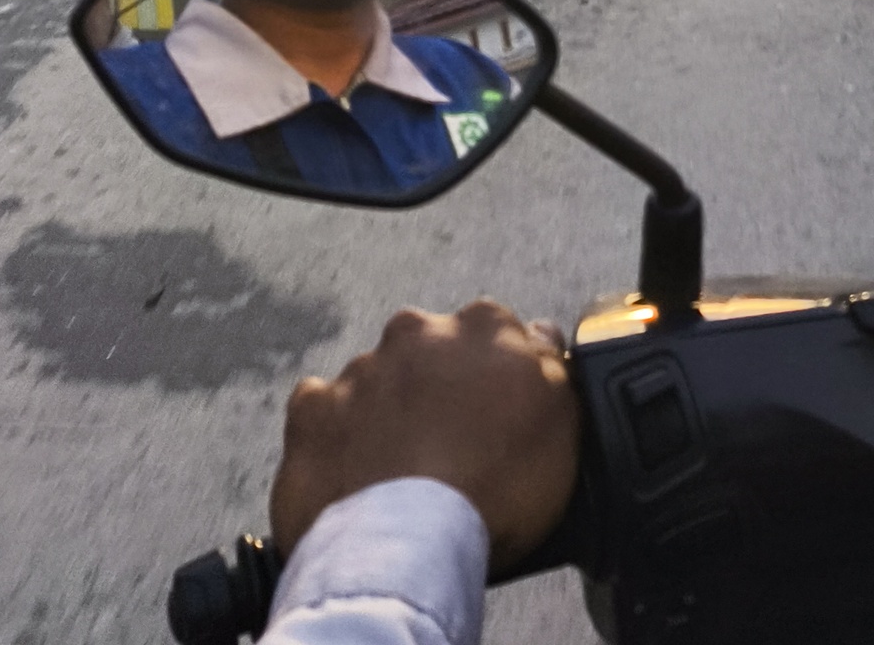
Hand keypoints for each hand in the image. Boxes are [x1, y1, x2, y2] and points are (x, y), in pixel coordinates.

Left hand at [270, 300, 578, 569]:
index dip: (496, 378)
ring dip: (387, 414)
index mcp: (482, 326)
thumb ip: (551, 364)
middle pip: (431, 351)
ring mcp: (359, 370)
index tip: (495, 418)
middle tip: (449, 449)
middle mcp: (416, 331)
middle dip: (436, 387)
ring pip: (377, 382)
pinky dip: (335, 436)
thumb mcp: (561, 423)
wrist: (409, 547)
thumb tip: (539, 332)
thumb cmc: (496, 490)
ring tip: (401, 476)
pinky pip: (321, 413)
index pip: (496, 333)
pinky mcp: (312, 411)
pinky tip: (353, 474)